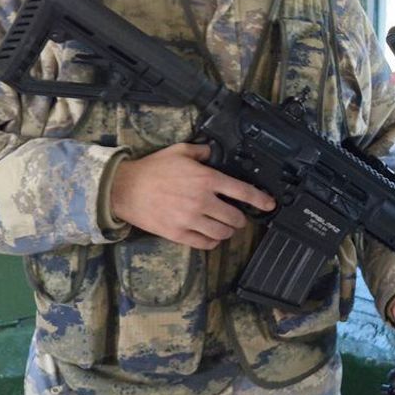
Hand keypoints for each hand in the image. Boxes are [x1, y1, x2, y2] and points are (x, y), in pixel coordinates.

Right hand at [110, 142, 274, 249]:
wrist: (125, 189)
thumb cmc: (152, 169)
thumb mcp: (179, 151)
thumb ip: (201, 150)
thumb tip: (212, 151)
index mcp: (206, 179)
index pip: (242, 191)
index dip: (260, 199)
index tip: (269, 204)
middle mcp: (202, 201)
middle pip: (235, 217)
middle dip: (240, 218)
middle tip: (237, 216)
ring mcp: (190, 219)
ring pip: (222, 232)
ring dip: (227, 231)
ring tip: (225, 226)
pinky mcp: (178, 233)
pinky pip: (204, 243)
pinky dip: (212, 242)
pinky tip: (210, 236)